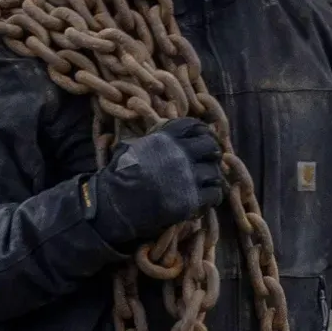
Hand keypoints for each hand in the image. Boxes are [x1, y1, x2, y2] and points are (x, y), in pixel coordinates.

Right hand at [89, 117, 223, 245]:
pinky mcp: (191, 200)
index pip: (194, 126)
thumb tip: (158, 133)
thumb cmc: (118, 176)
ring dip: (212, 176)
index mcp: (165, 139)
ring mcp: (188, 177)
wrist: (116, 204)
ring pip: (215, 171)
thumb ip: (149, 140)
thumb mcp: (130, 147)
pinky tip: (206, 198)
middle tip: (208, 160)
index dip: (202, 131)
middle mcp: (180, 155)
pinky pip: (214, 194)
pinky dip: (213, 195)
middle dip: (211, 152)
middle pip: (210, 146)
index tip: (203, 138)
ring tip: (207, 181)